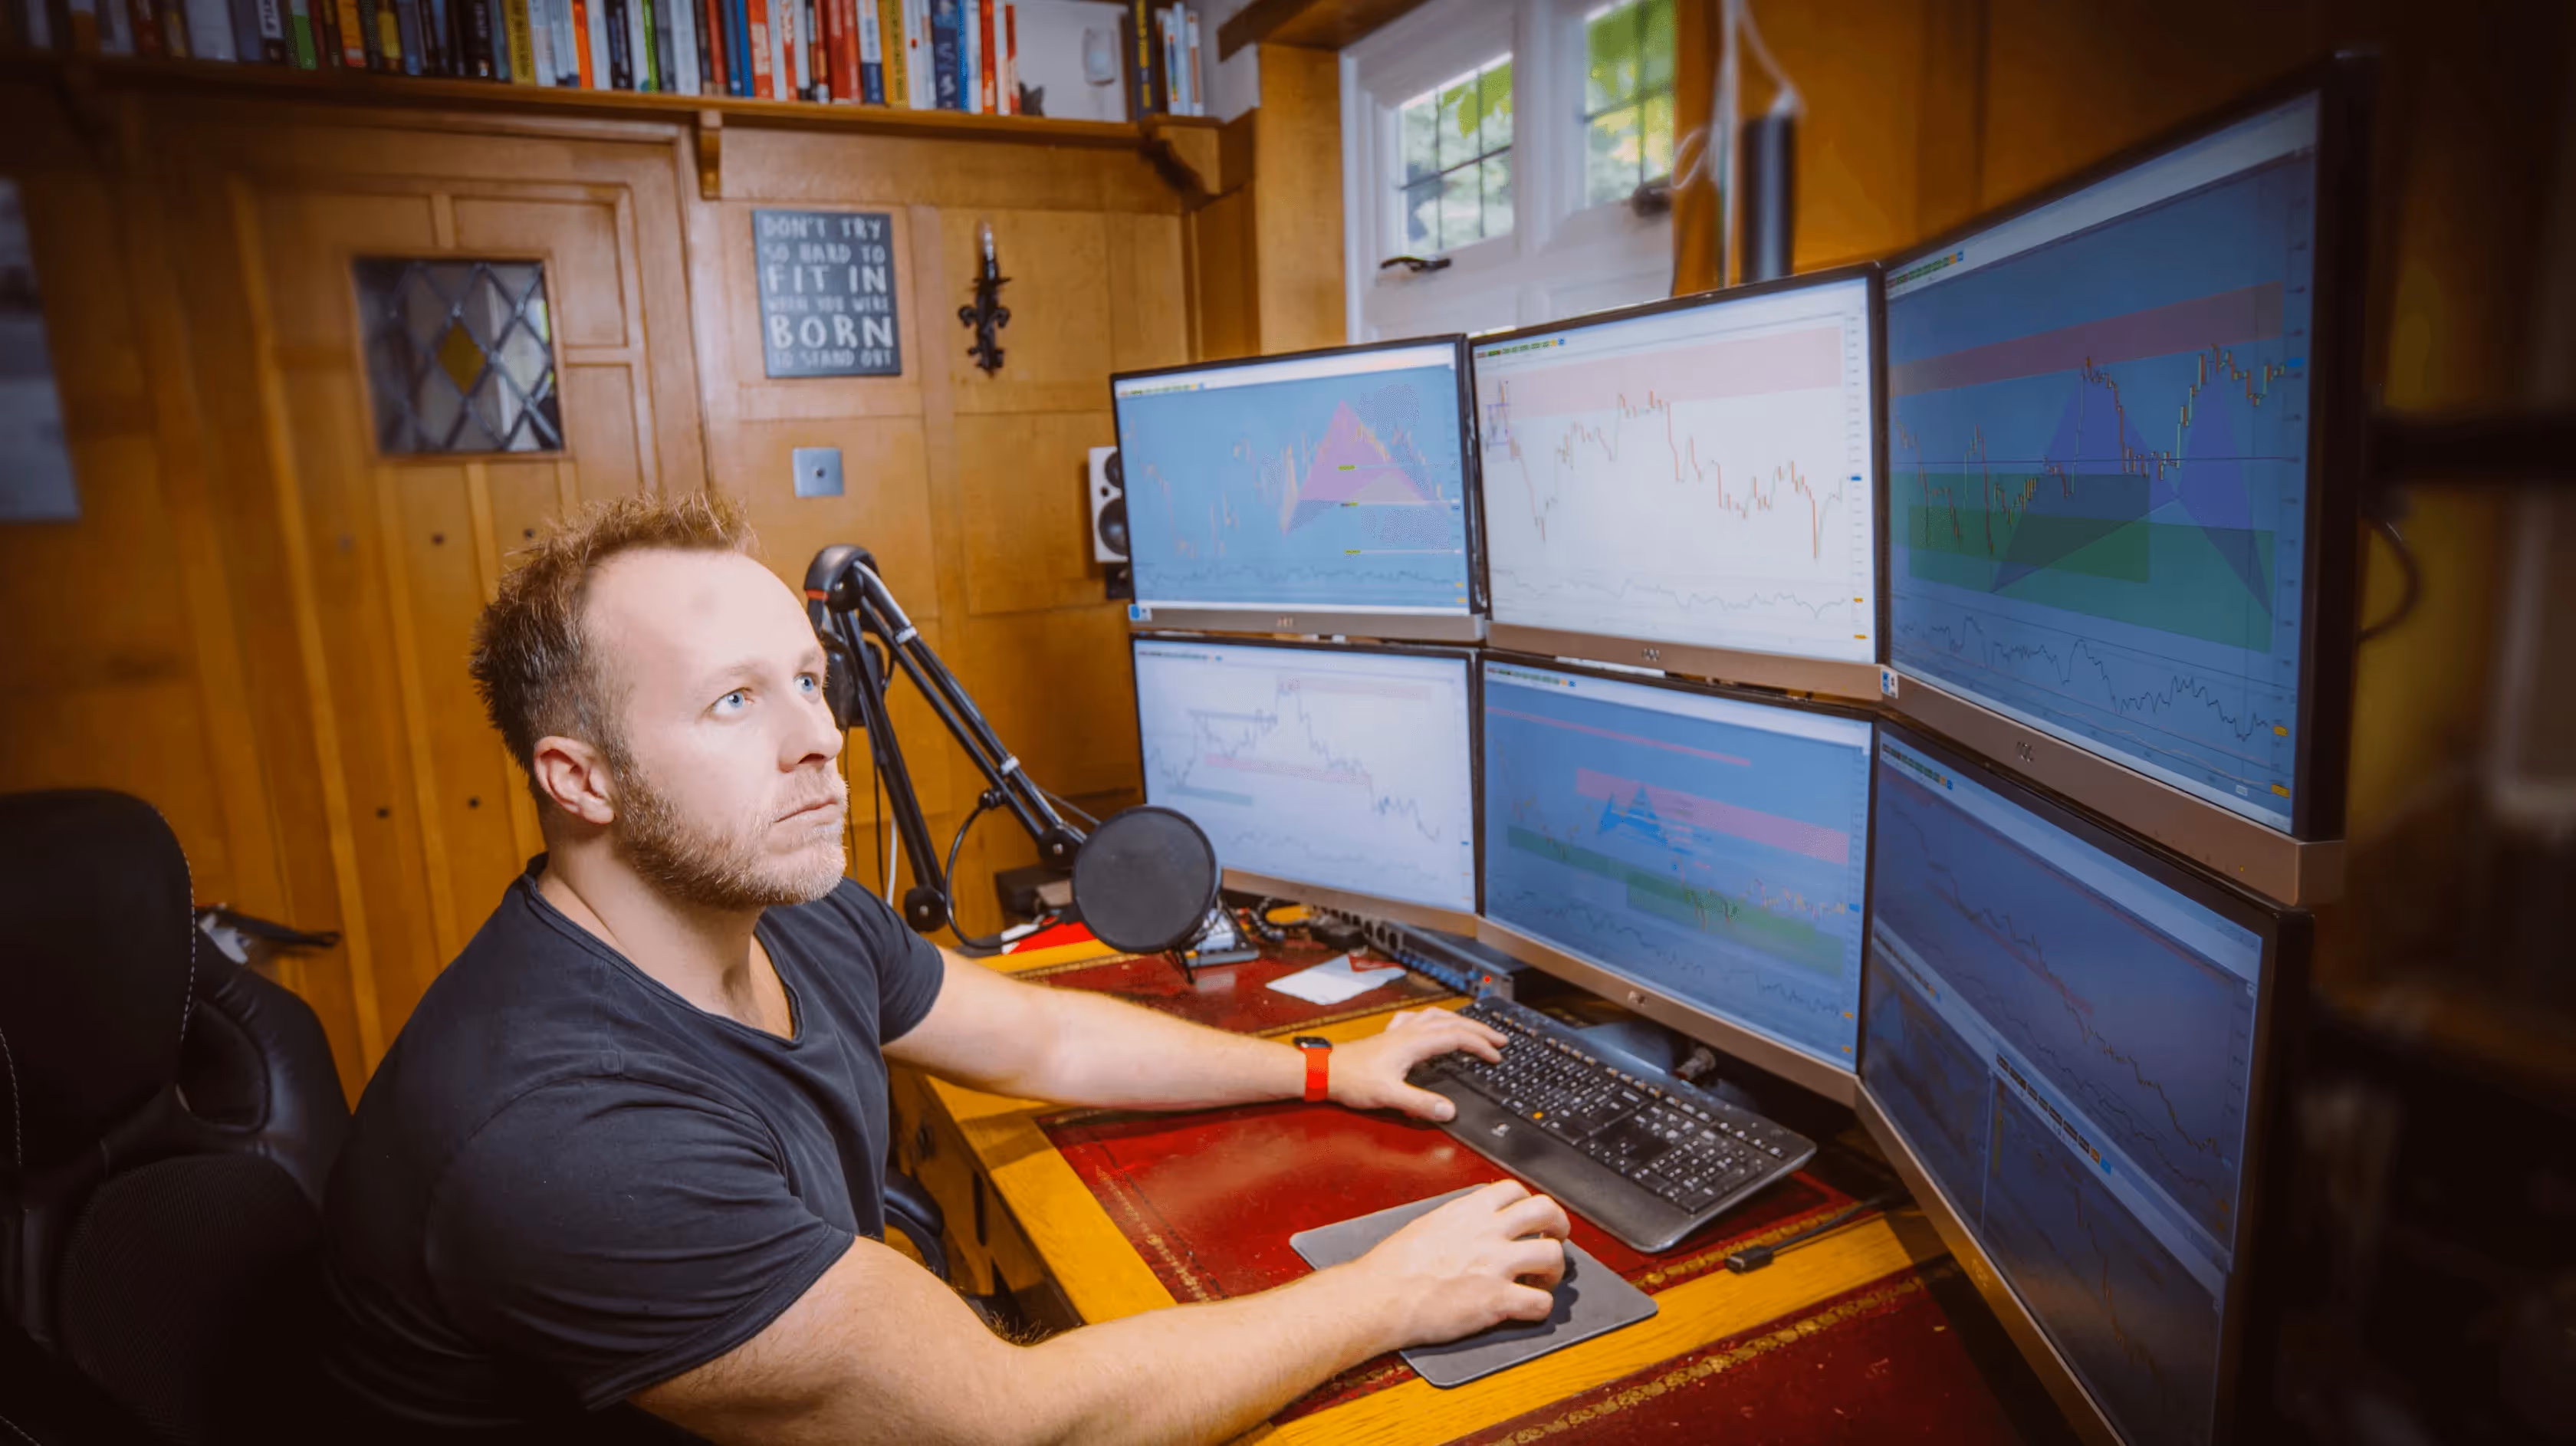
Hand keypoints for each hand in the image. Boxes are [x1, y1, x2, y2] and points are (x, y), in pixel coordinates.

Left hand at [1328, 1008, 1505, 1121]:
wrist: (1325, 1070)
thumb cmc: (1353, 1080)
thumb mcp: (1390, 1096)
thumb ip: (1420, 1104)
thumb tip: (1449, 1110)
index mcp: (1414, 1043)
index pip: (1457, 1037)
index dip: (1480, 1045)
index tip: (1496, 1057)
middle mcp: (1409, 1032)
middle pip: (1451, 1022)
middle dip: (1478, 1029)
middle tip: (1499, 1039)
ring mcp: (1398, 1032)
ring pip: (1436, 1016)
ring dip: (1459, 1020)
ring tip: (1473, 1027)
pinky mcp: (1389, 1036)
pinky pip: (1417, 1019)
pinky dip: (1433, 1019)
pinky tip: (1430, 1023)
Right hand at [1345, 1181, 1570, 1346]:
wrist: (1379, 1296)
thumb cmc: (1392, 1266)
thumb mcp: (1426, 1224)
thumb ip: (1457, 1220)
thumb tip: (1470, 1223)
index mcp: (1468, 1211)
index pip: (1514, 1189)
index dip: (1528, 1203)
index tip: (1528, 1218)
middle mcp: (1488, 1232)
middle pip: (1546, 1211)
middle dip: (1558, 1226)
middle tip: (1554, 1239)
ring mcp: (1496, 1265)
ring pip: (1553, 1255)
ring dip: (1555, 1269)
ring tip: (1544, 1280)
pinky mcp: (1497, 1300)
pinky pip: (1541, 1303)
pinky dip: (1541, 1307)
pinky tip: (1528, 1308)